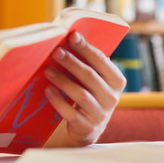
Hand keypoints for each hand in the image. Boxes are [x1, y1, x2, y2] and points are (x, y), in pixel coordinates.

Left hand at [43, 31, 125, 146]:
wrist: (88, 126)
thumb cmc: (87, 92)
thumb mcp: (92, 78)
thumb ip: (85, 61)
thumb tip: (66, 36)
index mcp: (116, 81)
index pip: (102, 61)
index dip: (86, 48)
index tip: (72, 35)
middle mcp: (112, 98)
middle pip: (91, 77)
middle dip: (72, 62)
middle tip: (56, 51)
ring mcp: (100, 114)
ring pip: (81, 95)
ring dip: (63, 81)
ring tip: (47, 70)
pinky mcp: (86, 127)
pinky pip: (71, 113)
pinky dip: (58, 101)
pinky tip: (47, 90)